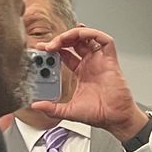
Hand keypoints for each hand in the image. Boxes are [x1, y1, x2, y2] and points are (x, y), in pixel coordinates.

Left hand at [31, 26, 148, 136]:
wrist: (114, 119)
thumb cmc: (99, 114)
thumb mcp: (68, 111)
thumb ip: (51, 108)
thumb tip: (36, 106)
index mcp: (81, 73)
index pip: (65, 54)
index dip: (53, 50)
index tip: (41, 50)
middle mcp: (90, 64)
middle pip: (74, 42)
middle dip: (60, 40)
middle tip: (48, 45)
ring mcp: (100, 61)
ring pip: (87, 37)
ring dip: (73, 34)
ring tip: (61, 40)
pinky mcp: (110, 60)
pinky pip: (104, 40)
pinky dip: (92, 33)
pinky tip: (80, 35)